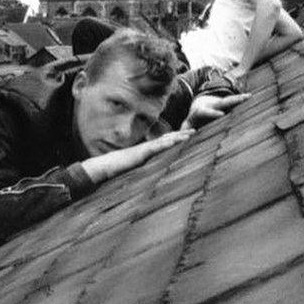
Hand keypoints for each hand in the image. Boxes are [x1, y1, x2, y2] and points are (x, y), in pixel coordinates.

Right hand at [80, 130, 194, 183]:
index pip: (166, 142)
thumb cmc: (121, 168)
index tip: (189, 135)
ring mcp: (146, 148)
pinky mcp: (142, 152)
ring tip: (190, 135)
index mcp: (149, 150)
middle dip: (182, 135)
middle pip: (169, 138)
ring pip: (165, 140)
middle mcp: (149, 146)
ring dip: (178, 137)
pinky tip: (174, 141)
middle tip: (195, 131)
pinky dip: (166, 144)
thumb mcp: (138, 167)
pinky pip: (156, 147)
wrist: (108, 166)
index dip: (178, 138)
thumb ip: (147, 166)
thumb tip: (154, 172)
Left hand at [181, 93, 250, 129]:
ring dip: (238, 99)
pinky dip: (241, 99)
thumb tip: (180, 138)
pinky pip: (235, 101)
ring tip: (248, 97)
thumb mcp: (187, 125)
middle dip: (230, 102)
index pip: (207, 111)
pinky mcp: (226, 104)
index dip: (212, 113)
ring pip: (229, 100)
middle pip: (221, 102)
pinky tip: (250, 97)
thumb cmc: (193, 120)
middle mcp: (212, 105)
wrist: (200, 105)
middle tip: (241, 100)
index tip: (221, 114)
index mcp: (202, 111)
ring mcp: (220, 104)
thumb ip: (184, 131)